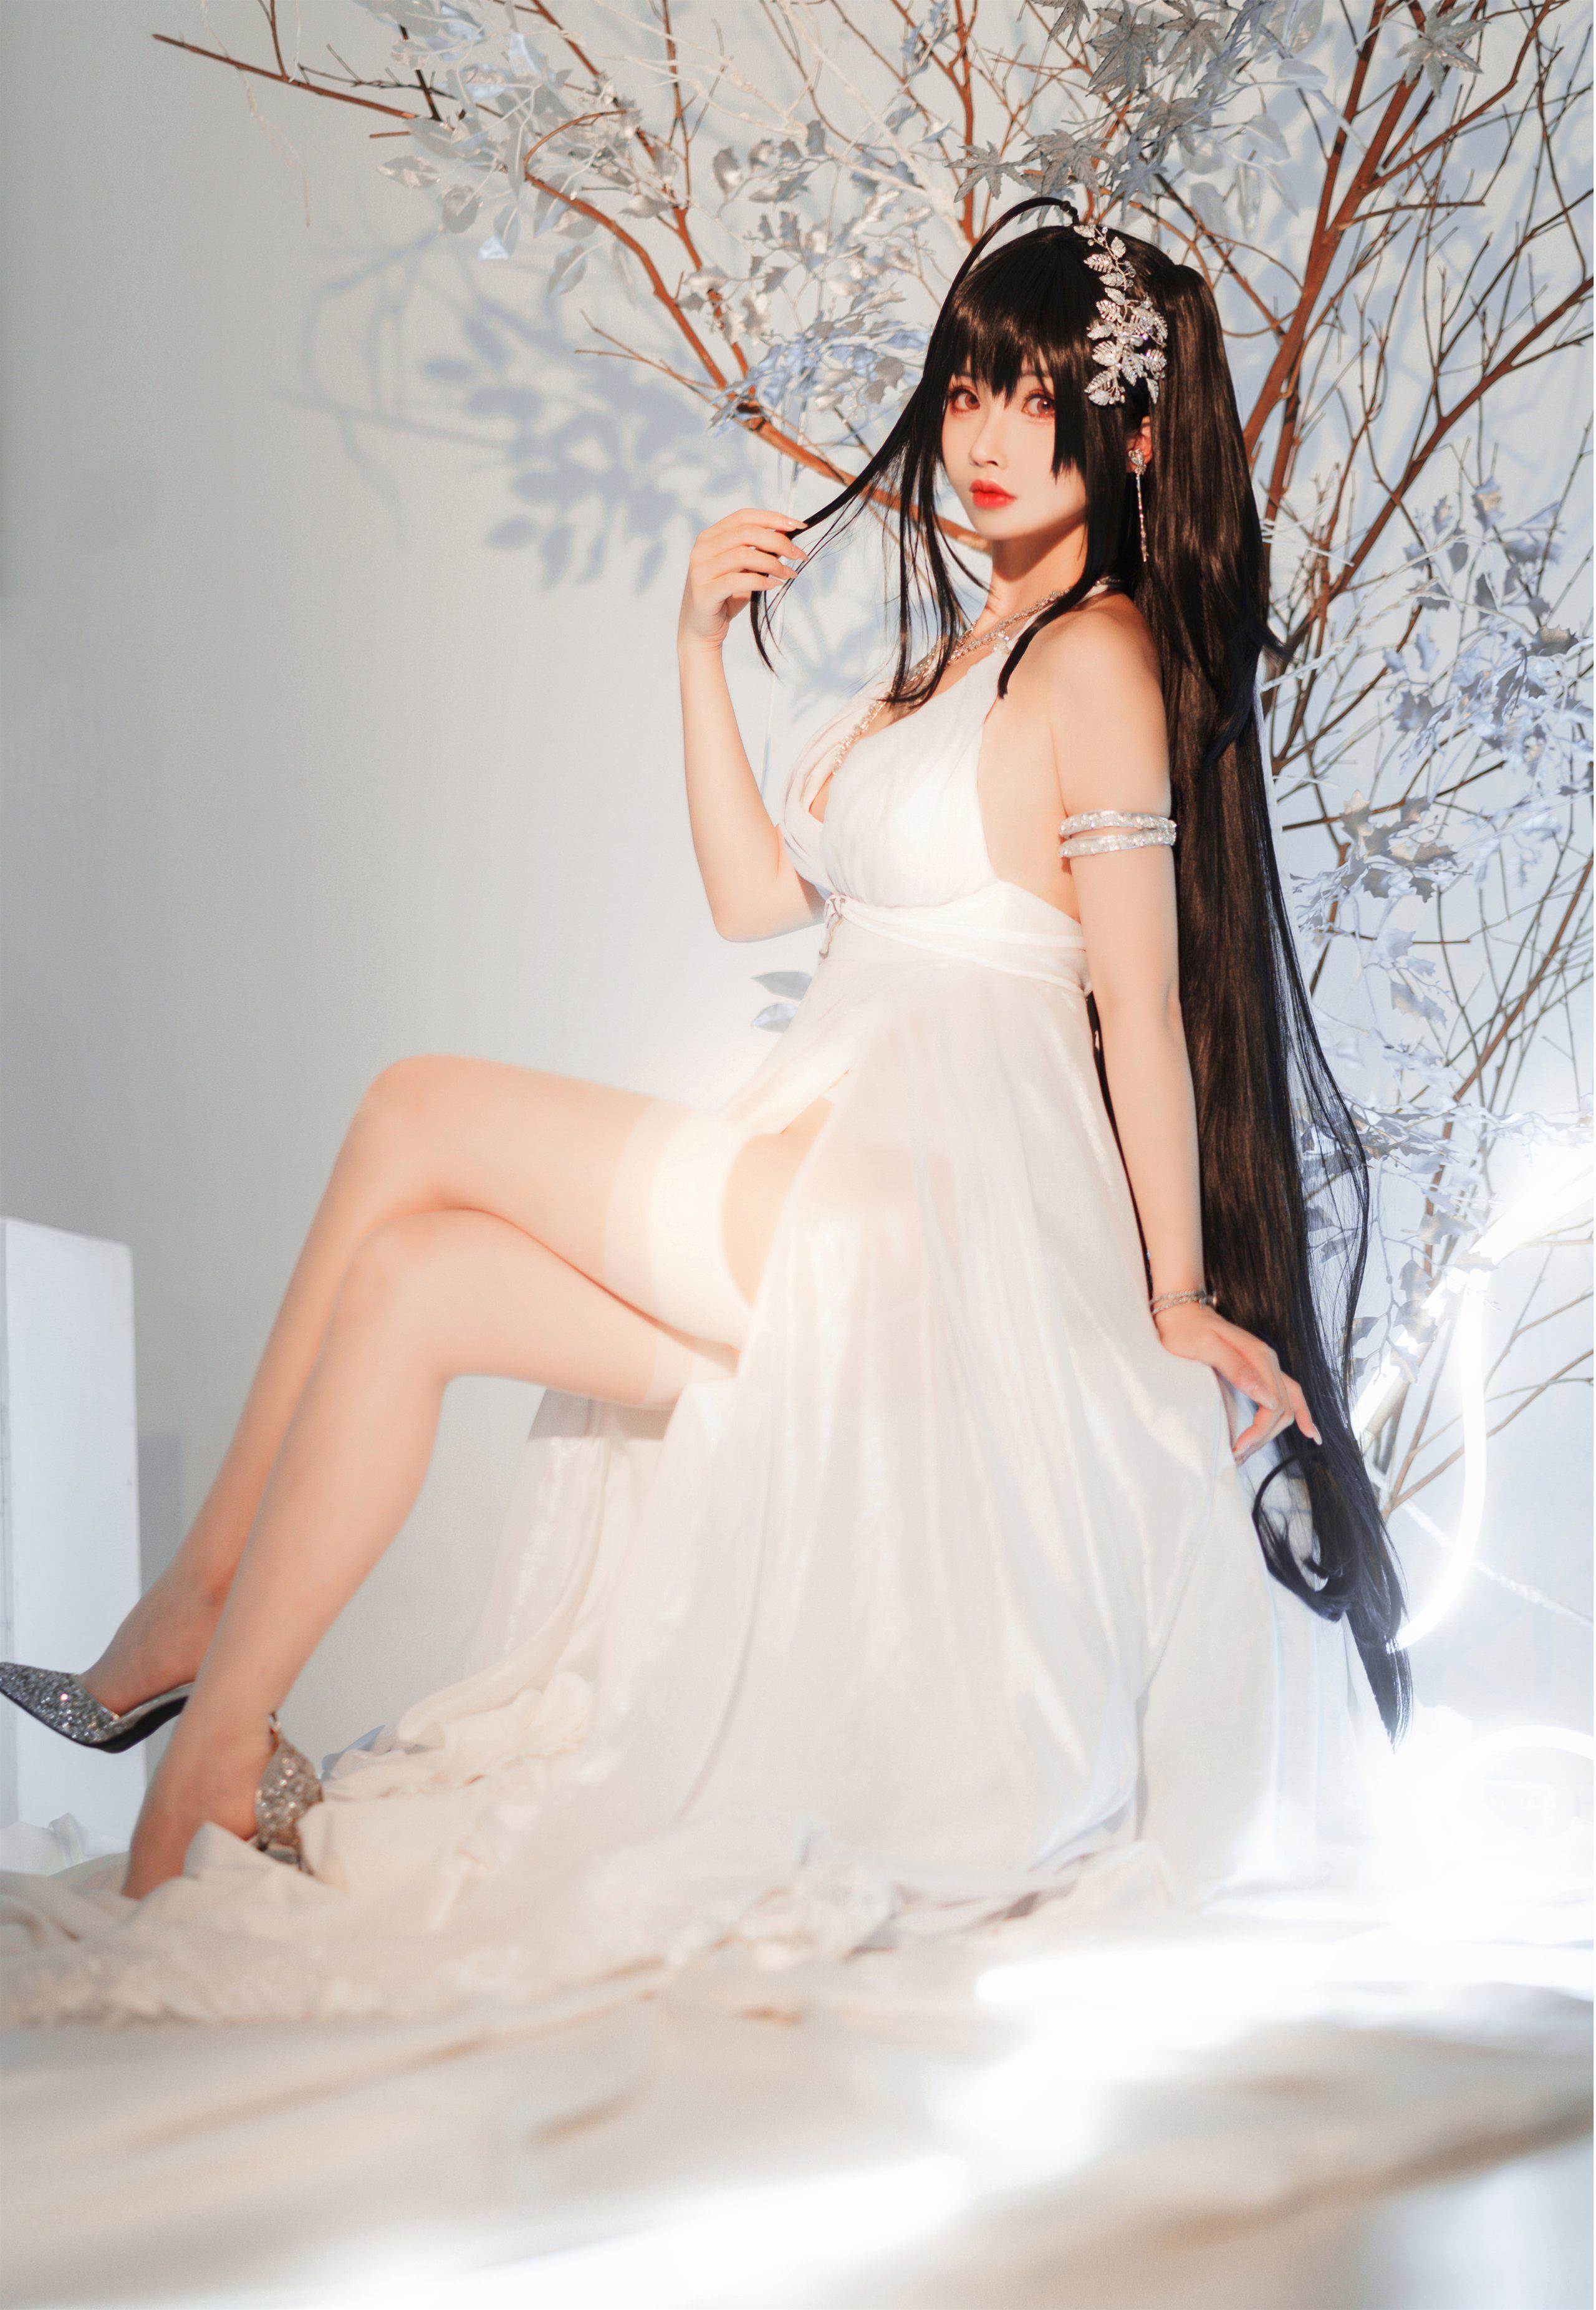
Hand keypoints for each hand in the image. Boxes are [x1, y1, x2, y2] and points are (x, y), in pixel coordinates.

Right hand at [679, 508, 806, 650]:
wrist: (701, 629)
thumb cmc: (725, 597)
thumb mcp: (743, 569)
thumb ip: (757, 552)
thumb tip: (786, 538)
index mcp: (711, 537)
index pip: (744, 516)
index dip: (772, 518)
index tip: (797, 526)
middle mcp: (703, 549)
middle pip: (746, 533)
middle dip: (778, 542)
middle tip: (798, 555)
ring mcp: (701, 571)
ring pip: (743, 555)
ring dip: (773, 563)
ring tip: (788, 574)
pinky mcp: (704, 593)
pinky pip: (737, 581)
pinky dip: (760, 581)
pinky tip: (773, 585)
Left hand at [1153, 1300, 1320, 1462]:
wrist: (1181, 1312)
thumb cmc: (1186, 1331)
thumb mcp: (1207, 1347)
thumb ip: (1237, 1370)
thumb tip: (1268, 1399)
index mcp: (1259, 1357)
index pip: (1273, 1407)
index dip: (1258, 1432)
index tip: (1236, 1449)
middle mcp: (1269, 1362)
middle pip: (1283, 1410)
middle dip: (1263, 1437)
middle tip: (1237, 1456)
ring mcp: (1268, 1365)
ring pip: (1287, 1407)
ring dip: (1272, 1433)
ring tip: (1249, 1452)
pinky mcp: (1261, 1370)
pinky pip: (1289, 1395)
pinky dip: (1300, 1413)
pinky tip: (1309, 1431)